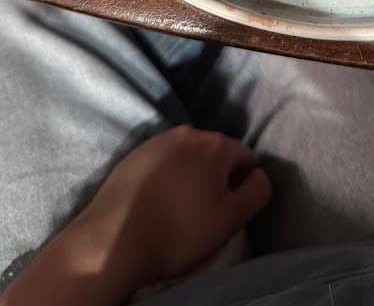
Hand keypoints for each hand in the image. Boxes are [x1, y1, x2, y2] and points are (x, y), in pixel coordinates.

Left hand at [82, 123, 271, 283]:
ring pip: (187, 157)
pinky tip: (157, 203)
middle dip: (216, 178)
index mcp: (215, 145)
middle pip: (215, 154)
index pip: (245, 157)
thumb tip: (260, 174)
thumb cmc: (178, 232)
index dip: (242, 185)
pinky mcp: (134, 154)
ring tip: (179, 209)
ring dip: (190, 176)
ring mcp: (157, 140)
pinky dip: (166, 177)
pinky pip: (163, 162)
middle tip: (204, 212)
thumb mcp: (230, 220)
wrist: (113, 240)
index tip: (228, 210)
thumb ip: (256, 192)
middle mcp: (187, 133)